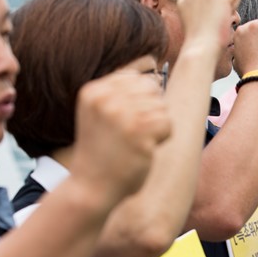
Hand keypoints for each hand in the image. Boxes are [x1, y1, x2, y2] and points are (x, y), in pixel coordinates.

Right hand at [71, 72, 170, 200]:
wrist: (90, 189)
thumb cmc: (101, 151)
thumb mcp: (100, 113)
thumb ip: (119, 90)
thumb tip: (153, 66)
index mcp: (93, 90)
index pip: (136, 76)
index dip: (139, 100)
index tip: (123, 123)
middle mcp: (106, 98)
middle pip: (152, 88)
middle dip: (149, 112)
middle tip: (131, 136)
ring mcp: (122, 115)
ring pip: (162, 106)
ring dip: (155, 127)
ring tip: (135, 143)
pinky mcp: (139, 132)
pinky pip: (168, 123)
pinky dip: (162, 139)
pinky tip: (143, 150)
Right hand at [178, 0, 240, 60]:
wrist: (201, 49)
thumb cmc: (200, 44)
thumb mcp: (194, 23)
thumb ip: (199, 10)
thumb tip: (213, 6)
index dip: (213, 9)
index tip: (208, 24)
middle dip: (221, 6)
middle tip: (215, 25)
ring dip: (228, 6)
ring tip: (220, 23)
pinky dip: (235, 7)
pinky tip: (227, 19)